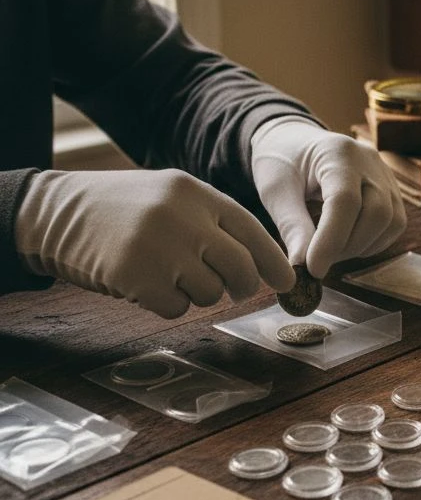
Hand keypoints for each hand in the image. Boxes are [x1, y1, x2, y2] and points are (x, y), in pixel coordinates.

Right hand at [15, 169, 294, 318]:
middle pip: (240, 268)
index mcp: (194, 192)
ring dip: (196, 293)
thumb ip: (212, 222)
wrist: (54, 212)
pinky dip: (166, 304)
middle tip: (236, 290)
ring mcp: (160, 247)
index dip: (274, 260)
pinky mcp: (137, 276)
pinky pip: (176, 307)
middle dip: (244, 286)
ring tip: (166, 273)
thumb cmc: (121, 210)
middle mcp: (182, 217)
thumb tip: (263, 266)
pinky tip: (144, 283)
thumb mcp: (169, 197)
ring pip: (210, 292)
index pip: (250, 229)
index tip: (288, 282)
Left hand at [250, 117, 406, 278]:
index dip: (331, 240)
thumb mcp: (276, 191)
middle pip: (377, 213)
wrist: (297, 144)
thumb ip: (292, 226)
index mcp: (338, 153)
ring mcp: (386, 176)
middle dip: (347, 246)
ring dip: (360, 247)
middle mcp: (371, 162)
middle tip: (316, 260)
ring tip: (328, 248)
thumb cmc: (282, 163)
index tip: (312, 269)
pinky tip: (344, 241)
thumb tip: (303, 267)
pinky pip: (394, 225)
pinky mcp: (392, 192)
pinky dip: (370, 243)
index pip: (345, 201)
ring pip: (391, 223)